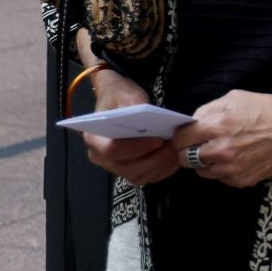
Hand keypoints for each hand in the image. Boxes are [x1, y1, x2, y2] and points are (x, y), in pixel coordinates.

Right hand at [79, 68, 177, 186]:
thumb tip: (148, 118)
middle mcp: (100, 157)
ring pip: (139, 176)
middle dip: (155, 159)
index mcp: (94, 138)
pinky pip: (147, 178)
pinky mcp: (129, 171)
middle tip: (175, 145)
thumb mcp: (126, 93)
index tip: (158, 139)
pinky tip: (175, 157)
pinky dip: (163, 170)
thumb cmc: (120, 96)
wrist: (118, 102)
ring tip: (178, 150)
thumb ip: (135, 104)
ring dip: (161, 166)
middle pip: (128, 168)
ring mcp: (115, 166)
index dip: (136, 148)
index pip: (111, 150)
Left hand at [170, 91, 271, 187]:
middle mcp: (221, 150)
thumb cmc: (268, 109)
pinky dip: (223, 169)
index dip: (180, 136)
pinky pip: (220, 177)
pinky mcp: (240, 180)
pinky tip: (238, 158)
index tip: (185, 135)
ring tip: (222, 150)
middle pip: (185, 158)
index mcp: (217, 125)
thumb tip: (191, 123)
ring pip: (201, 171)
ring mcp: (230, 168)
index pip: (180, 139)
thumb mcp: (236, 98)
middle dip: (189, 150)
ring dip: (206, 161)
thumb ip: (208, 110)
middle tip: (201, 144)